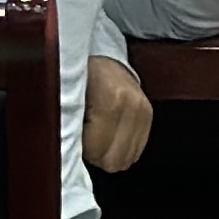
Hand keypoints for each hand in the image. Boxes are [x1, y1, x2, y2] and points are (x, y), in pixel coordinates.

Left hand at [83, 52, 153, 173]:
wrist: (103, 59)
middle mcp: (132, 106)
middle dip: (98, 155)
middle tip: (86, 139)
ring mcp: (143, 110)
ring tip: (98, 134)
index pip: (99, 151)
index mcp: (110, 101)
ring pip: (128, 157)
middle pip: (117, 159)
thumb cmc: (81, 76)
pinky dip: (122, 147)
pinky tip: (111, 134)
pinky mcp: (149, 115)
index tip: (75, 138)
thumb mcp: (70, 96)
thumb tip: (71, 152)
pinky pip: (138, 149)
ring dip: (111, 151)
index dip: (83, 151)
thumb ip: (71, 125)